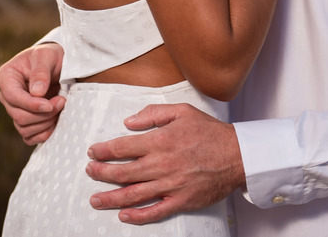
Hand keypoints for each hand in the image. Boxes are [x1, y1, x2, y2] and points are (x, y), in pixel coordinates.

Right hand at [0, 42, 64, 143]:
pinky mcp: (24, 121)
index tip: (50, 104)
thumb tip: (36, 93)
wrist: (57, 64)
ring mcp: (14, 110)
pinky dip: (43, 134)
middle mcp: (6, 96)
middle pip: (19, 115)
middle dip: (43, 113)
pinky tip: (55, 121)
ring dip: (46, 123)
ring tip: (61, 107)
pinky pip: (29, 137)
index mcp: (6, 77)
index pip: (13, 97)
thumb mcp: (46, 56)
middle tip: (62, 101)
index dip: (31, 104)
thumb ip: (41, 71)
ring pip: (24, 128)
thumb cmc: (50, 56)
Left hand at [86, 103, 242, 224]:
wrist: (237, 156)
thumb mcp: (182, 111)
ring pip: (133, 194)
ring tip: (95, 199)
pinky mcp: (181, 201)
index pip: (122, 147)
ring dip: (111, 198)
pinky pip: (154, 212)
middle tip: (90, 172)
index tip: (93, 152)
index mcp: (160, 141)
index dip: (104, 151)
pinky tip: (123, 215)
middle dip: (101, 173)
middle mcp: (161, 165)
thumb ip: (152, 114)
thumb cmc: (210, 132)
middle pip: (122, 172)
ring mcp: (170, 185)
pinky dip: (137, 216)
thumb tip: (128, 123)